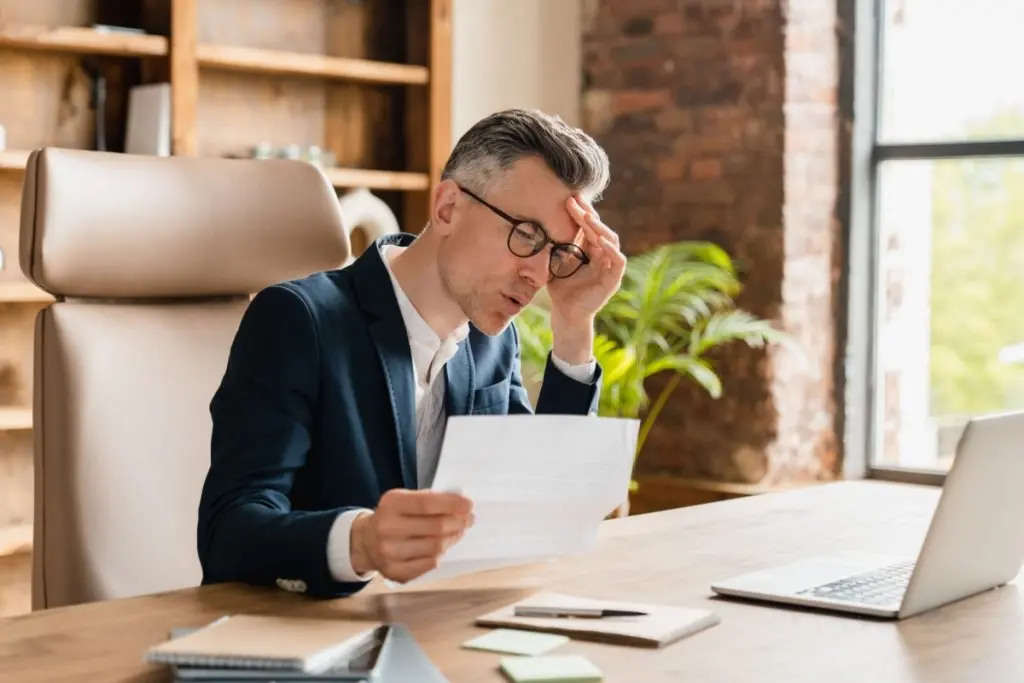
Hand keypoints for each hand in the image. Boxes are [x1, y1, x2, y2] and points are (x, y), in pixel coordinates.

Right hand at [350, 489, 473, 582]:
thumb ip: (429, 499)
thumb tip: (460, 503)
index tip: (469, 505)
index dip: (452, 504)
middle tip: (469, 519)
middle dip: (458, 522)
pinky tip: (442, 546)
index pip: (427, 504)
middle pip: (436, 527)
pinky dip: (440, 554)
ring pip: (436, 547)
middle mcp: (387, 528)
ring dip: (453, 538)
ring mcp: (390, 552)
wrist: (366, 541)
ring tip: (458, 531)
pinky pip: (429, 563)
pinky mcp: (395, 571)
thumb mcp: (404, 500)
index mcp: (391, 504)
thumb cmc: (393, 517)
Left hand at [546, 196, 626, 363]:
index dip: (581, 212)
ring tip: (588, 217)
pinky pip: (618, 260)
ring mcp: (609, 266)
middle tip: (576, 201)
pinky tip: (600, 239)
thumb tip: (540, 222)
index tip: (569, 199)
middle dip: (588, 214)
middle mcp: (602, 255)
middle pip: (600, 229)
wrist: (565, 312)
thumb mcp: (556, 262)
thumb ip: (555, 245)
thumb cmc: (560, 288)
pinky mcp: (613, 279)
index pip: (589, 226)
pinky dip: (611, 249)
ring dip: (600, 228)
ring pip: (611, 240)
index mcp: (590, 249)